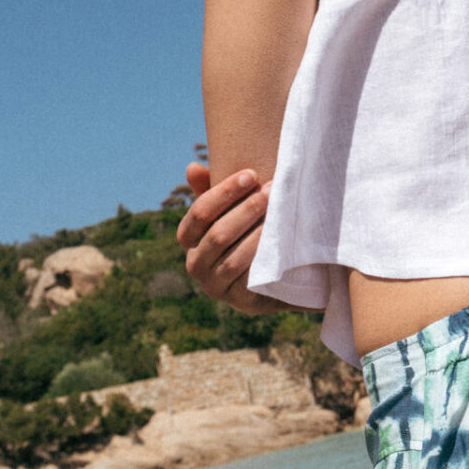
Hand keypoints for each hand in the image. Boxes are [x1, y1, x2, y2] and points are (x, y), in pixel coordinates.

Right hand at [176, 163, 283, 315]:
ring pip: (233, 257)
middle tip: (272, 190)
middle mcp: (195, 264)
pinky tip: (279, 239)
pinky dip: (262, 256)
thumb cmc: (247, 232)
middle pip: (218, 234)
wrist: (275, 275)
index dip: (224, 192)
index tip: (251, 175)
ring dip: (257, 232)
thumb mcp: (231, 210)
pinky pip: (247, 277)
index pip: (199, 213)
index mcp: (189, 239)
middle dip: (246, 209)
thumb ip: (213, 190)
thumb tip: (192, 167)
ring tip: (279, 210)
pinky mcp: (238, 300)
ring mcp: (214, 285)